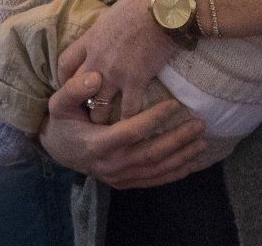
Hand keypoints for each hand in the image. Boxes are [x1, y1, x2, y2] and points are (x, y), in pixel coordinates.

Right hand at [41, 70, 209, 188]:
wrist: (59, 152)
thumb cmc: (63, 122)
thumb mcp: (59, 103)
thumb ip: (74, 89)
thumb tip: (95, 78)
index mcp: (97, 144)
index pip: (132, 131)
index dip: (154, 119)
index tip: (175, 104)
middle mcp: (111, 164)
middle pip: (151, 154)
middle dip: (178, 139)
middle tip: (199, 124)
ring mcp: (119, 177)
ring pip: (156, 169)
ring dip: (182, 156)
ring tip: (202, 141)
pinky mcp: (125, 183)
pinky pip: (154, 180)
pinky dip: (175, 173)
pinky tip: (192, 162)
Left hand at [56, 0, 179, 119]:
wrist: (165, 7)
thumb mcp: (114, 10)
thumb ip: (106, 25)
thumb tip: (109, 24)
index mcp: (90, 39)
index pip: (66, 63)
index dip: (65, 77)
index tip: (70, 84)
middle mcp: (97, 60)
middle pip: (77, 90)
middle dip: (80, 102)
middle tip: (87, 110)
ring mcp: (115, 73)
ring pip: (99, 107)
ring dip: (102, 117)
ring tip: (107, 127)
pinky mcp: (136, 81)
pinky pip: (128, 110)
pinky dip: (131, 120)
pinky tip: (134, 125)